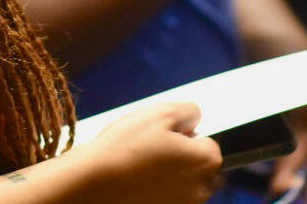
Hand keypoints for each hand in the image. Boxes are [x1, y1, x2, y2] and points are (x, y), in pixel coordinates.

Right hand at [84, 102, 221, 203]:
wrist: (97, 181)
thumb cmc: (128, 146)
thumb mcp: (160, 113)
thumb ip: (189, 111)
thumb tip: (196, 118)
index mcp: (205, 160)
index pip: (209, 143)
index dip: (187, 134)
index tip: (166, 134)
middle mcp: (201, 188)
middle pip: (202, 168)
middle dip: (186, 158)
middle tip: (156, 148)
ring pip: (186, 185)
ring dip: (173, 175)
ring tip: (143, 164)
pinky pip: (170, 198)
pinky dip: (160, 190)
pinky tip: (139, 180)